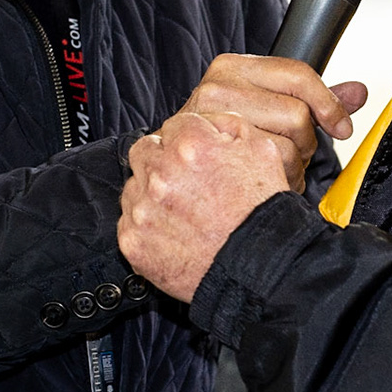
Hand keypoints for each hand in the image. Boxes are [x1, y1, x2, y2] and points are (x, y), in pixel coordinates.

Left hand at [119, 112, 289, 300]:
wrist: (260, 268)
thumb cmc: (263, 214)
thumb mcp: (262, 151)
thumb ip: (230, 125)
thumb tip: (209, 123)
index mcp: (191, 146)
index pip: (174, 125)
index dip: (187, 139)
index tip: (194, 155)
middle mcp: (161, 174)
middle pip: (144, 150)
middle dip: (162, 160)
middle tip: (183, 180)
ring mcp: (144, 209)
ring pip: (133, 187)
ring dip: (151, 193)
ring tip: (180, 212)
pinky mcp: (134, 241)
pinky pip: (128, 223)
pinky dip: (146, 226)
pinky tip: (171, 233)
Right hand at [180, 54, 366, 189]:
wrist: (176, 162)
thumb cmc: (225, 134)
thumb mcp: (267, 103)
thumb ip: (315, 98)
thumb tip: (358, 92)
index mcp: (232, 67)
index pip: (298, 75)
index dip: (328, 104)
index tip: (340, 126)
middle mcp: (217, 88)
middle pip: (296, 115)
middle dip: (305, 142)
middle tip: (293, 151)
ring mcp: (208, 123)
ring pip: (284, 147)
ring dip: (292, 167)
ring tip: (275, 167)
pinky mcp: (207, 158)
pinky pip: (264, 172)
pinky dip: (276, 183)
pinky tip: (263, 180)